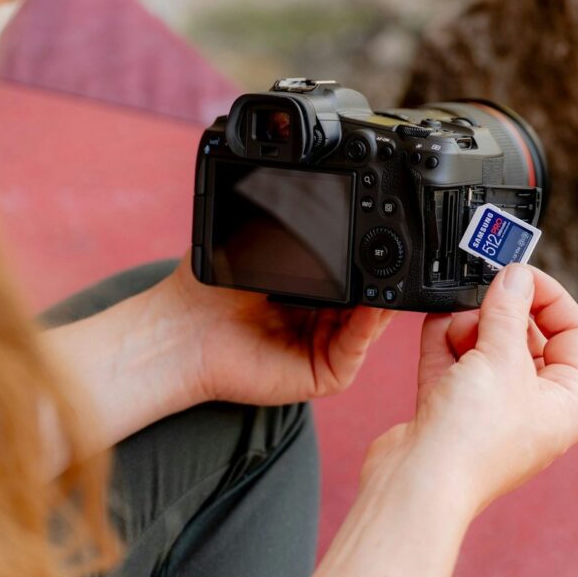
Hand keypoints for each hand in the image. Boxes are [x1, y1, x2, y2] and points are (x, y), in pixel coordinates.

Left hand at [153, 253, 393, 405]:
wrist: (181, 331)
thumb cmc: (212, 290)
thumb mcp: (260, 244)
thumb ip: (297, 230)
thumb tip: (332, 202)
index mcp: (311, 290)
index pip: (353, 273)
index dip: (369, 256)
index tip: (384, 230)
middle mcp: (322, 320)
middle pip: (370, 298)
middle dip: (384, 276)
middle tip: (396, 251)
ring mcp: (324, 348)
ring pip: (370, 324)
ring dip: (384, 299)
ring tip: (393, 273)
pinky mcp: (322, 374)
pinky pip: (355, 350)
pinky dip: (369, 327)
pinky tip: (373, 303)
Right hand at [363, 264, 577, 514]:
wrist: (416, 484)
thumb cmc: (473, 439)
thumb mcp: (501, 357)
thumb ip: (508, 310)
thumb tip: (516, 277)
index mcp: (568, 403)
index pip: (575, 334)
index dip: (551, 297)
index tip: (522, 274)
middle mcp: (535, 410)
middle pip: (528, 339)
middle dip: (502, 314)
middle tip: (483, 293)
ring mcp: (493, 412)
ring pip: (488, 349)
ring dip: (470, 328)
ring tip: (456, 320)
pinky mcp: (454, 413)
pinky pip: (456, 364)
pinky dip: (446, 342)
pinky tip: (437, 322)